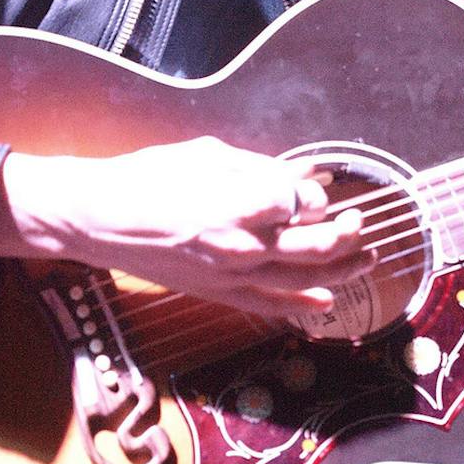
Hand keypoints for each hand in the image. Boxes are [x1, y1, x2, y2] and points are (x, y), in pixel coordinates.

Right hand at [0, 137, 371, 316]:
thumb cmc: (145, 178)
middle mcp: (239, 245)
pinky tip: (324, 303)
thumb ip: (259, 167)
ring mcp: (228, 275)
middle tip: (361, 220)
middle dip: (347, 234)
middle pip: (314, 246)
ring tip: (366, 258)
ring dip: (341, 271)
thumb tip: (302, 172)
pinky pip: (267, 307)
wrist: (97, 220)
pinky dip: (300, 306)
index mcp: (236, 204)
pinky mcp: (216, 294)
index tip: (315, 186)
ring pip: (301, 281)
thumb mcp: (205, 156)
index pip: (302, 203)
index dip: (315, 194)